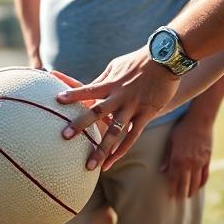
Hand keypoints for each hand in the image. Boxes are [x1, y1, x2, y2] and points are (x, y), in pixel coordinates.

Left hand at [56, 46, 178, 170]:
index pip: (88, 89)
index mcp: (111, 83)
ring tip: (90, 165)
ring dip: (102, 149)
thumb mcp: (117, 66)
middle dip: (80, 124)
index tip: (57, 99)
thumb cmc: (138, 61)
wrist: (166, 58)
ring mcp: (133, 107)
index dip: (73, 94)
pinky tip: (111, 161)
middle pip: (97, 112)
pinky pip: (133, 136)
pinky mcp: (146, 114)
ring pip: (115, 131)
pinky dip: (122, 150)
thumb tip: (89, 90)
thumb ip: (103, 80)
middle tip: (64, 136)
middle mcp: (119, 96)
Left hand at [160, 114, 212, 198]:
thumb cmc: (182, 128)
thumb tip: (162, 170)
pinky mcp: (208, 160)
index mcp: (177, 158)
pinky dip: (202, 183)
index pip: (173, 179)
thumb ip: (167, 157)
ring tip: (188, 195)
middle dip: (181, 193)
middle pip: (185, 183)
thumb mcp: (171, 140)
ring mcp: (200, 162)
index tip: (170, 196)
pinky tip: (199, 186)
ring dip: (192, 190)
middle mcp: (189, 163)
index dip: (172, 189)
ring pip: (196, 182)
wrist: (200, 120)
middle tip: (178, 200)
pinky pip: (205, 175)